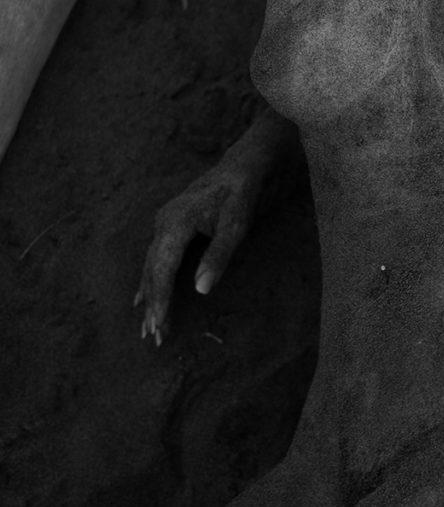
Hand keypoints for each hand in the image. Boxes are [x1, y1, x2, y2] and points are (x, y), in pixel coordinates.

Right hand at [135, 159, 262, 344]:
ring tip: (147, 328)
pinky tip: (141, 300)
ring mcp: (163, 225)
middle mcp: (163, 223)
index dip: (160, 297)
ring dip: (150, 297)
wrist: (239, 169)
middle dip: (152, 304)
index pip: (162, 267)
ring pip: (150, 267)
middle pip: (152, 271)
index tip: (159, 323)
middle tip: (152, 337)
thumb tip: (201, 290)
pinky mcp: (168, 227)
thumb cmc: (240, 197)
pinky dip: (150, 282)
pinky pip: (154, 259)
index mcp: (176, 222)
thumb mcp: (236, 226)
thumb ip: (218, 257)